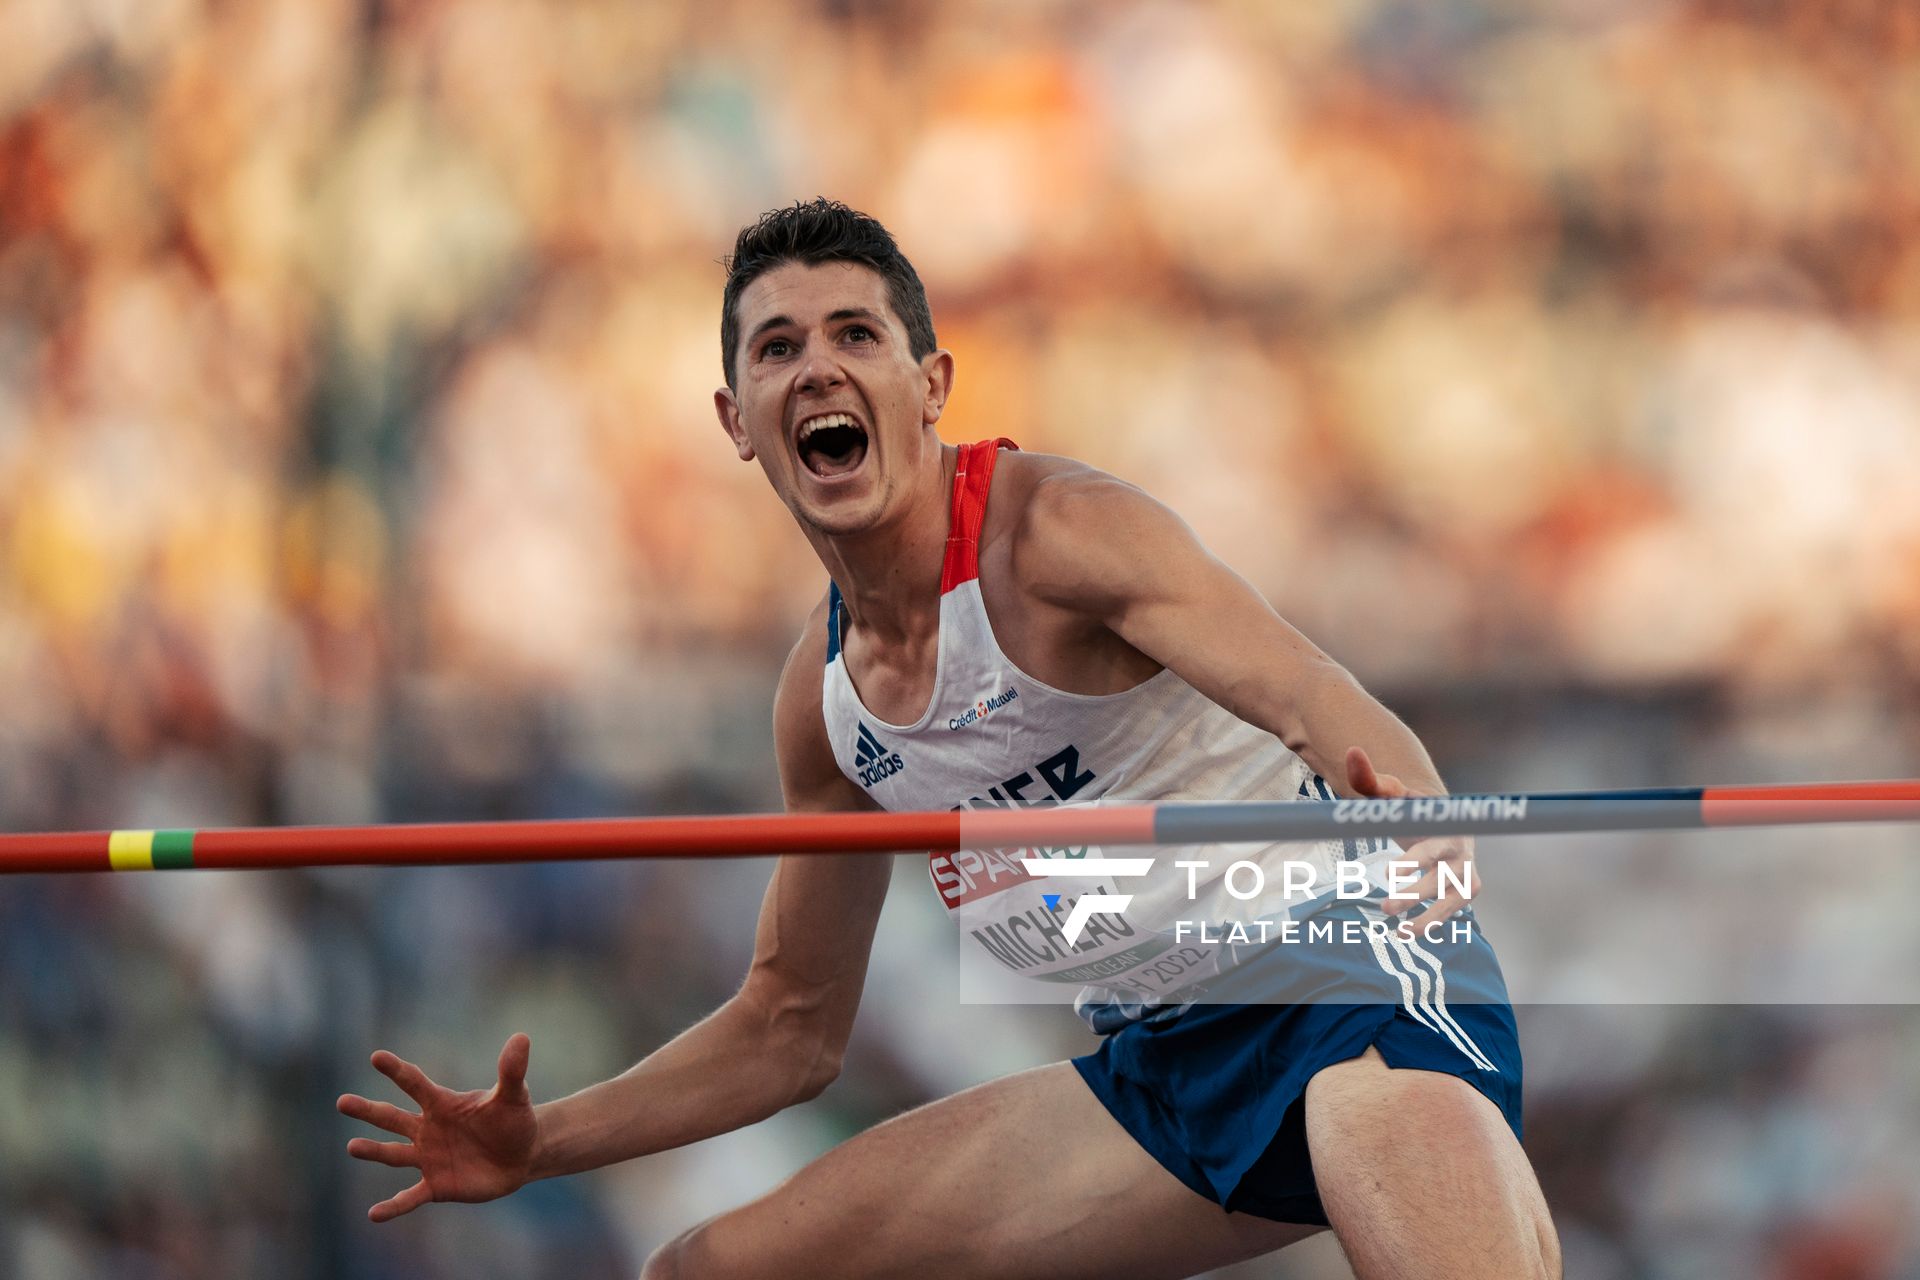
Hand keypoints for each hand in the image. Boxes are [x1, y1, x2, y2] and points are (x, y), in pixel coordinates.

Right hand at [337, 1034, 537, 1221]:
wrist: (522, 1156)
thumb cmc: (514, 1121)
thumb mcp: (514, 1096)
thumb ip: (512, 1070)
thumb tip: (521, 1038)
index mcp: (443, 1104)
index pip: (415, 1083)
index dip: (397, 1071)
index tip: (376, 1057)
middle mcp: (428, 1129)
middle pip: (393, 1117)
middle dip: (368, 1110)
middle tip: (343, 1101)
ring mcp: (429, 1158)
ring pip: (394, 1154)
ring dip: (374, 1150)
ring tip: (352, 1146)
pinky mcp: (436, 1185)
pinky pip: (410, 1197)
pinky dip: (394, 1206)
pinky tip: (374, 1214)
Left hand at [1344, 746, 1478, 938]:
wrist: (1438, 817)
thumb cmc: (1410, 804)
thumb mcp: (1389, 791)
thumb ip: (1369, 777)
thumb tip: (1351, 751)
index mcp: (1445, 825)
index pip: (1432, 847)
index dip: (1415, 860)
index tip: (1389, 872)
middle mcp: (1461, 849)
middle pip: (1443, 877)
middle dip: (1416, 894)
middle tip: (1384, 907)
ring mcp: (1467, 869)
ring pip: (1455, 898)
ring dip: (1431, 918)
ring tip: (1400, 933)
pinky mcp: (1466, 886)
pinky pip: (1455, 908)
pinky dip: (1436, 922)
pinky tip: (1408, 933)